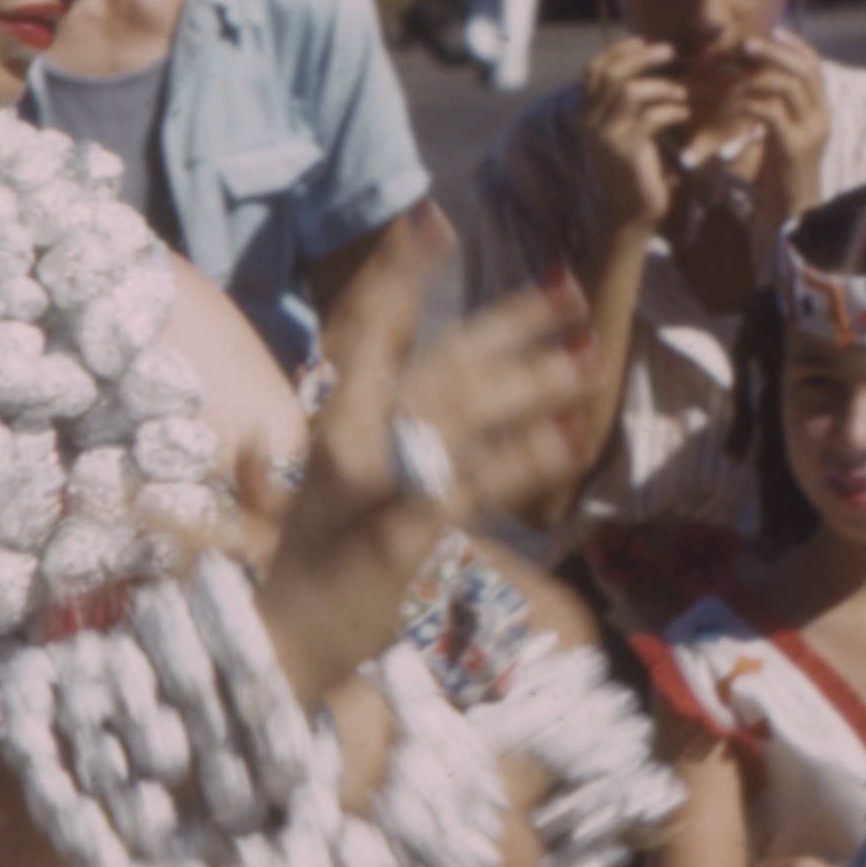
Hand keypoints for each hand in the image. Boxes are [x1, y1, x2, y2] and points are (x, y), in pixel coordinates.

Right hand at [264, 262, 591, 701]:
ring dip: (534, 379)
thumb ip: (323, 438)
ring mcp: (370, 485)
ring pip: (461, 411)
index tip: (431, 220)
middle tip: (572, 287)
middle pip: (440, 362)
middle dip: (510, 319)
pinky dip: (521, 458)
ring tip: (593, 356)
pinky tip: (570, 439)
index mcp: (333, 424)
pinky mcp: (395, 536)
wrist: (272, 646)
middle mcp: (348, 441)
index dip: (397, 272)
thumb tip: (284, 414)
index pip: (364, 329)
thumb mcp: (312, 495)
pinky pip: (466, 483)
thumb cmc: (302, 573)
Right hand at [577, 40, 687, 238]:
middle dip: (642, 58)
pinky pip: (649, 118)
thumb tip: (647, 66)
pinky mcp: (625, 152)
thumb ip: (627, 104)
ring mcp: (605, 137)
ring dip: (661, 87)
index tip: (643, 40)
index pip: (593, 70)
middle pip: (612, 75)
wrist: (629, 212)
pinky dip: (670, 110)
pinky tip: (682, 114)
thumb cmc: (635, 168)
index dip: (617, 50)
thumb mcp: (625, 130)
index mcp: (587, 113)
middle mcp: (590, 122)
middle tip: (669, 52)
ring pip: (629, 92)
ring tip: (681, 93)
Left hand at [720, 35, 832, 243]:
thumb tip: (758, 76)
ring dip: (759, 76)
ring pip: (790, 86)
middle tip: (747, 44)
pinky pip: (772, 114)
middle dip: (775, 51)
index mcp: (821, 110)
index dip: (795, 44)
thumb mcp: (782, 131)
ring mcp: (810, 132)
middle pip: (804, 69)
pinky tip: (736, 108)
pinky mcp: (793, 148)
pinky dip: (751, 104)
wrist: (793, 211)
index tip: (773, 30)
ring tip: (736, 80)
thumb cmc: (781, 170)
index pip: (815, 65)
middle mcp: (821, 116)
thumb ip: (777, 105)